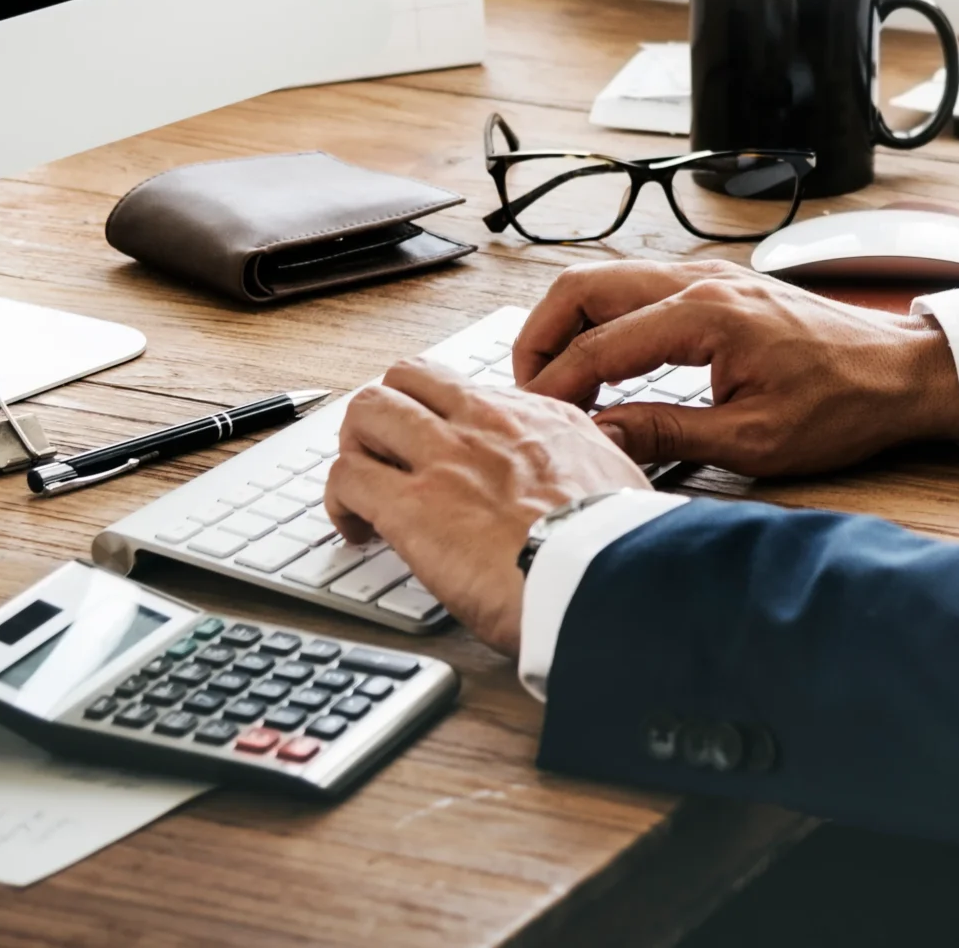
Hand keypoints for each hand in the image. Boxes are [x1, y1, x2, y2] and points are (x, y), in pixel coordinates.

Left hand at [324, 358, 652, 655]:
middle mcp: (485, 423)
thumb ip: (590, 464)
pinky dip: (339, 502)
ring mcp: (444, 458)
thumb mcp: (619, 479)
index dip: (439, 416)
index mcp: (537, 417)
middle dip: (386, 414)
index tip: (438, 449)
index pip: (465, 389)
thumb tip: (588, 472)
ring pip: (367, 411)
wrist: (608, 579)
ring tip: (361, 490)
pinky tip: (355, 531)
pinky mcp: (411, 505)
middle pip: (407, 379)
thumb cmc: (618, 547)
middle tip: (385, 457)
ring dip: (355, 449)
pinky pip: (346, 477)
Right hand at [515, 260, 958, 476]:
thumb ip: (667, 433)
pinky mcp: (717, 285)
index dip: (555, 385)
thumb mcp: (754, 440)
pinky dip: (603, 319)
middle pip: (583, 287)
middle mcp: (700, 280)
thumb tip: (599, 436)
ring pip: (606, 279)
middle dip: (541, 337)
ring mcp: (708, 276)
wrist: (903, 373)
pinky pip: (637, 288)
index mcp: (705, 315)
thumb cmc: (844, 406)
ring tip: (557, 380)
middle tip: (528, 391)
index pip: (599, 345)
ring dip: (569, 324)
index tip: (533, 420)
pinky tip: (603, 364)